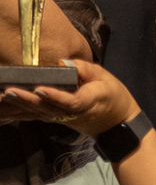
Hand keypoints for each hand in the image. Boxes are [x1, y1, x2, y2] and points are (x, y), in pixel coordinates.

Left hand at [0, 59, 136, 136]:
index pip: (69, 101)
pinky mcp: (51, 118)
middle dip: (27, 100)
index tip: (40, 89)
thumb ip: (85, 69)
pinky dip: (16, 114)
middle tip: (9, 91)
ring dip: (17, 107)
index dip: (54, 96)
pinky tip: (2, 110)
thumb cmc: (112, 96)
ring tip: (1, 98)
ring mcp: (58, 118)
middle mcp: (69, 114)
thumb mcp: (105, 77)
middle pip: (46, 109)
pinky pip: (32, 117)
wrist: (114, 122)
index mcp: (86, 102)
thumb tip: (63, 62)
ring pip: (36, 114)